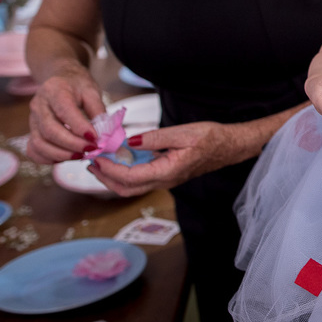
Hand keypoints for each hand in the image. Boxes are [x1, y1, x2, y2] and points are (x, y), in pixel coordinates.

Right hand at [26, 62, 106, 163]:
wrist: (60, 79)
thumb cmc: (77, 85)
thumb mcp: (92, 91)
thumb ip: (98, 110)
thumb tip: (104, 134)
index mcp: (55, 90)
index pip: (64, 112)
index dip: (80, 128)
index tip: (96, 139)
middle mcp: (39, 105)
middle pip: (50, 130)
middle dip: (72, 144)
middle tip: (91, 150)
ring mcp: (32, 119)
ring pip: (39, 143)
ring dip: (61, 154)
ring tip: (81, 155)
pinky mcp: (31, 131)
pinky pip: (33, 150)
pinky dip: (48, 158)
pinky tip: (65, 157)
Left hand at [86, 120, 231, 196]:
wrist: (229, 146)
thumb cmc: (211, 138)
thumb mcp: (183, 132)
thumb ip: (154, 138)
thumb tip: (129, 142)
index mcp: (168, 171)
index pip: (130, 176)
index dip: (109, 169)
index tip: (96, 157)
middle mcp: (165, 180)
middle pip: (126, 189)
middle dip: (105, 178)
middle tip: (91, 163)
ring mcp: (165, 180)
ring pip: (132, 187)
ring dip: (113, 177)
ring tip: (100, 162)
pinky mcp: (166, 175)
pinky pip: (140, 179)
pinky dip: (124, 172)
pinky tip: (121, 158)